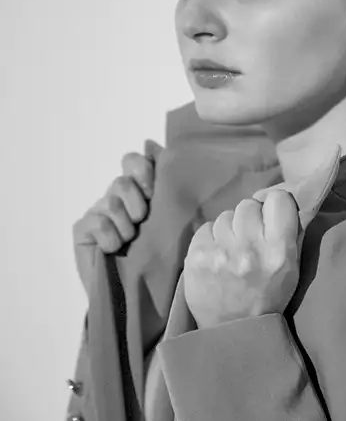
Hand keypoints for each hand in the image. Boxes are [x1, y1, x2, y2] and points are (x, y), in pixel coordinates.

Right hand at [73, 140, 162, 292]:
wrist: (135, 292)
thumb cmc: (158, 256)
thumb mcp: (172, 220)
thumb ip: (168, 186)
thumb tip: (152, 144)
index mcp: (140, 191)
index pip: (134, 161)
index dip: (143, 169)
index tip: (154, 192)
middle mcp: (118, 198)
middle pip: (123, 180)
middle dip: (137, 201)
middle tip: (142, 220)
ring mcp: (98, 212)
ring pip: (111, 202)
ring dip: (126, 226)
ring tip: (130, 242)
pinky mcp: (82, 229)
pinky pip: (97, 222)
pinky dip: (110, 238)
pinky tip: (114, 250)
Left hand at [183, 189, 301, 328]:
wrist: (233, 332)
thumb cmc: (268, 297)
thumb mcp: (292, 268)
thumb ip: (289, 234)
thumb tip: (283, 199)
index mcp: (279, 251)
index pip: (278, 200)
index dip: (276, 205)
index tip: (273, 215)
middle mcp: (250, 248)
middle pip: (248, 205)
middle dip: (250, 217)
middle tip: (250, 235)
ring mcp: (220, 252)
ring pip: (225, 216)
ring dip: (230, 229)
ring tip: (232, 249)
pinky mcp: (196, 257)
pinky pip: (205, 228)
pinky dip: (211, 238)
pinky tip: (216, 255)